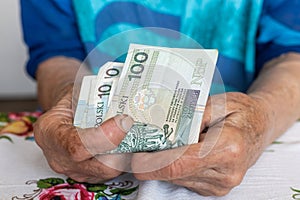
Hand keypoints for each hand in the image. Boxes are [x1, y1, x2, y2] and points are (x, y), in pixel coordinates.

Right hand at [34, 86, 133, 182]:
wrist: (67, 110)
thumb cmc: (73, 97)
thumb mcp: (79, 88)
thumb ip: (97, 95)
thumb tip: (126, 96)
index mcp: (50, 131)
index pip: (77, 146)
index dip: (105, 137)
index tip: (125, 121)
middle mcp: (59, 157)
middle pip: (98, 165)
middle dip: (123, 148)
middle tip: (135, 127)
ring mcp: (73, 170)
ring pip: (109, 171)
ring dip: (126, 154)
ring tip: (135, 133)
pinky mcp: (88, 175)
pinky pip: (110, 172)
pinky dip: (123, 158)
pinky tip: (129, 142)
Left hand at [131, 92, 271, 195]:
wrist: (261, 126)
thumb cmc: (240, 111)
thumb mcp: (217, 102)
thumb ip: (191, 115)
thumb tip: (163, 129)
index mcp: (228, 148)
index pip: (180, 164)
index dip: (152, 164)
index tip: (133, 158)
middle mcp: (226, 172)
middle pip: (174, 173)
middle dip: (151, 162)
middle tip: (136, 147)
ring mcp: (222, 184)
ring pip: (177, 178)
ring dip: (161, 165)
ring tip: (154, 146)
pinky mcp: (216, 188)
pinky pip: (185, 180)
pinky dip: (173, 168)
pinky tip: (173, 152)